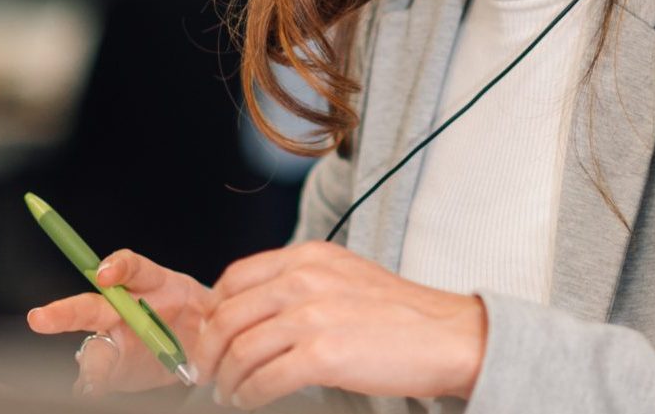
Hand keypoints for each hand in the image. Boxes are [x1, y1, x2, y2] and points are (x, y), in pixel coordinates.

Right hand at [25, 248, 214, 396]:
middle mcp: (124, 308)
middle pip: (90, 307)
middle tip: (40, 319)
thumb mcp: (211, 305)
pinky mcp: (114, 367)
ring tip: (91, 378)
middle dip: (62, 313)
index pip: (130, 267)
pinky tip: (89, 388)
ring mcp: (115, 339)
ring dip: (90, 362)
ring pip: (93, 347)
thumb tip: (211, 317)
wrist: (204, 344)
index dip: (117, 267)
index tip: (105, 274)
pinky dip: (92, 383)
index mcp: (150, 283)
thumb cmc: (203, 314)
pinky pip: (96, 375)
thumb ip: (206, 311)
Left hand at [195, 240, 484, 407]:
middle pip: (228, 315)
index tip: (209, 335)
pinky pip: (264, 379)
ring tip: (230, 392)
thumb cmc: (400, 314)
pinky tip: (252, 401)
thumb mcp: (345, 276)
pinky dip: (250, 395)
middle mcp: (305, 279)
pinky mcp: (323, 354)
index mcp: (309, 256)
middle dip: (208, 350)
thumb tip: (254, 313)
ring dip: (227, 378)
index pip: (234, 278)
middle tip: (207, 372)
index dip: (212, 311)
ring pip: (240, 350)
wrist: (447, 336)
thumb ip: (301, 283)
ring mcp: (314, 316)